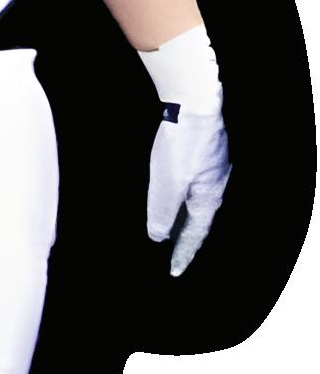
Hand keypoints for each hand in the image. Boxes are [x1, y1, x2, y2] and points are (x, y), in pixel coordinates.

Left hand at [147, 101, 230, 275]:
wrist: (194, 102)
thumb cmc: (181, 144)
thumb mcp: (167, 184)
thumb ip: (162, 213)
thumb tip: (158, 237)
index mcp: (208, 198)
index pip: (195, 234)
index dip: (183, 253)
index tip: (174, 271)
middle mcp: (215, 185)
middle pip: (199, 220)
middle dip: (186, 239)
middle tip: (175, 257)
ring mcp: (212, 168)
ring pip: (197, 202)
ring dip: (184, 219)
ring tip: (172, 233)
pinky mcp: (204, 153)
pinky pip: (194, 185)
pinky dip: (182, 198)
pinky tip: (174, 196)